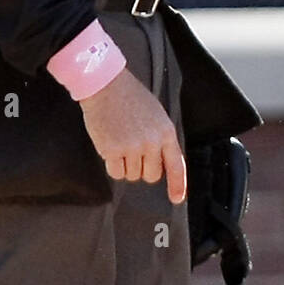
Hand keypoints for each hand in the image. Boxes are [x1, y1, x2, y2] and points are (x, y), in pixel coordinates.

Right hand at [80, 69, 186, 202]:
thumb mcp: (156, 115)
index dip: (177, 185)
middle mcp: (152, 142)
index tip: (177, 199)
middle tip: (133, 151)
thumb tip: (160, 162)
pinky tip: (110, 145)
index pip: (176, 165)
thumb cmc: (130, 97)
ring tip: (121, 140)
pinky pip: (115, 172)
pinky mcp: (113, 151)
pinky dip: (112, 164)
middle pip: (151, 175)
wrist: (106, 86)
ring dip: (126, 164)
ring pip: (132, 175)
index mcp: (166, 132)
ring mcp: (132, 147)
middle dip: (142, 168)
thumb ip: (160, 138)